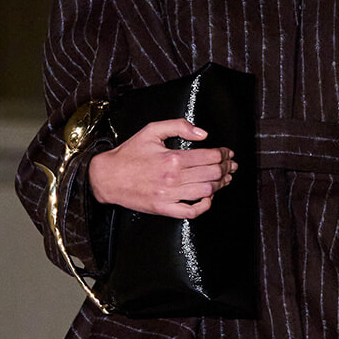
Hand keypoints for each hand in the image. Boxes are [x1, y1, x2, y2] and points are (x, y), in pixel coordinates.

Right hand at [88, 119, 236, 217]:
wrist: (107, 177)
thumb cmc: (129, 154)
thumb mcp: (151, 131)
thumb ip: (178, 126)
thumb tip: (203, 134)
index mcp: (172, 158)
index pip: (209, 156)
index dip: (223, 154)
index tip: (227, 153)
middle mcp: (173, 178)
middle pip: (212, 174)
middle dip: (226, 168)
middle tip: (230, 166)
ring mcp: (169, 195)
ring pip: (206, 192)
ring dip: (220, 185)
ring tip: (224, 179)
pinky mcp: (164, 208)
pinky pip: (191, 211)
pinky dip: (204, 206)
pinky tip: (209, 198)